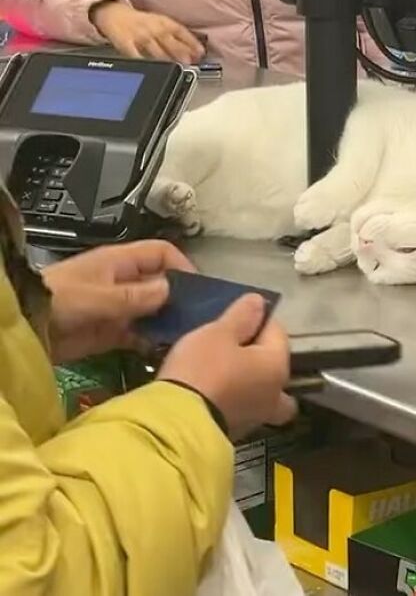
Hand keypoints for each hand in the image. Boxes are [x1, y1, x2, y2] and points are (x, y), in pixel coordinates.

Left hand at [42, 240, 192, 363]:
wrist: (26, 329)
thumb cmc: (58, 300)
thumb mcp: (96, 295)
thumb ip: (133, 296)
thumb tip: (170, 290)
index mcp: (121, 262)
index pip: (161, 253)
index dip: (181, 265)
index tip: (198, 289)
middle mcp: (123, 282)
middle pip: (161, 283)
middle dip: (179, 298)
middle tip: (198, 318)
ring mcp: (118, 308)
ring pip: (152, 311)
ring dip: (167, 322)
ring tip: (186, 337)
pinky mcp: (110, 333)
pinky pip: (138, 334)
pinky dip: (151, 341)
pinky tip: (164, 351)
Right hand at [90, 1, 204, 64]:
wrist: (113, 14)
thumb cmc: (141, 22)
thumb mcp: (159, 23)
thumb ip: (176, 36)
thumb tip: (194, 52)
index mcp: (163, 22)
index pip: (180, 31)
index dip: (191, 42)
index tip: (200, 52)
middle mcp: (152, 28)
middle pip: (168, 40)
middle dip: (180, 50)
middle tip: (189, 61)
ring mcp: (139, 36)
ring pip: (154, 49)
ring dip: (166, 58)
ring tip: (175, 67)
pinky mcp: (126, 44)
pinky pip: (135, 54)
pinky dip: (143, 61)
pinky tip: (151, 68)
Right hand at [158, 295, 295, 437]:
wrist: (177, 424)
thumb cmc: (202, 370)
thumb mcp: (219, 333)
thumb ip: (242, 316)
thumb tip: (260, 302)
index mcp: (277, 365)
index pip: (277, 331)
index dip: (256, 320)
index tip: (232, 318)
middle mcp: (275, 393)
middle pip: (275, 367)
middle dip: (261, 356)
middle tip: (235, 348)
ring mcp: (257, 417)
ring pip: (263, 392)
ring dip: (249, 381)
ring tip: (222, 371)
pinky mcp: (236, 433)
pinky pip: (242, 408)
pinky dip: (233, 399)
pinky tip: (212, 391)